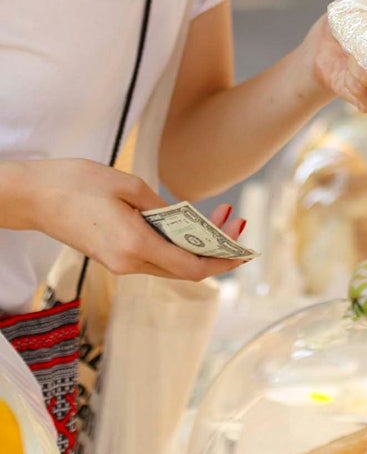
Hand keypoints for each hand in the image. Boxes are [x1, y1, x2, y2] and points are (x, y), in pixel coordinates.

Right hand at [13, 159, 248, 280]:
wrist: (35, 197)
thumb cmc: (78, 184)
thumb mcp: (129, 185)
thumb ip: (161, 208)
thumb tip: (185, 221)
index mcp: (135, 246)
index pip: (191, 267)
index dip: (221, 261)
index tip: (244, 250)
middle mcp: (128, 263)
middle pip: (184, 269)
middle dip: (215, 251)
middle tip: (236, 222)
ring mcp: (119, 263)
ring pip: (169, 264)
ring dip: (195, 246)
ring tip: (219, 218)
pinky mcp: (112, 256)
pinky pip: (153, 257)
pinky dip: (175, 244)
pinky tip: (188, 224)